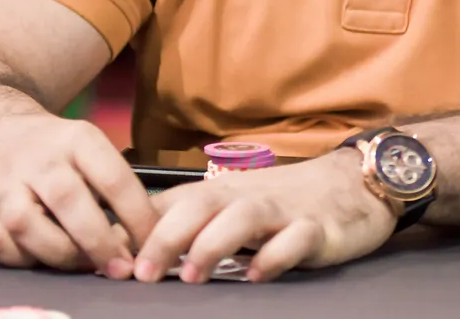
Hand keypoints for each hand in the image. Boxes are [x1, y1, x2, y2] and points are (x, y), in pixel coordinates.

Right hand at [0, 102, 156, 276]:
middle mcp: (38, 159)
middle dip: (100, 243)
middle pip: (70, 202)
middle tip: (123, 269)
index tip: (153, 243)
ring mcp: (3, 185)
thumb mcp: (88, 146)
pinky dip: (22, 259)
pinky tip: (43, 258)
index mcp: (76, 139)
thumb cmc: (55, 149)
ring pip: (28, 227)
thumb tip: (146, 236)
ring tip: (86, 266)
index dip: (137, 216)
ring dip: (62, 255)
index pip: (113, 178)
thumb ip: (112, 184)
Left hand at [133, 149, 396, 283]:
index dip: (137, 226)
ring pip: (243, 216)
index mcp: (221, 192)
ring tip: (190, 276)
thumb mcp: (231, 205)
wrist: (353, 183)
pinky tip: (257, 275)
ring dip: (213, 243)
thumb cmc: (283, 201)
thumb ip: (188, 222)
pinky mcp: (318, 228)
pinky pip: (296, 238)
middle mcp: (247, 196)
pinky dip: (275, 255)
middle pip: (200, 204)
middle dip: (166, 236)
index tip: (106, 255)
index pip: (171, 202)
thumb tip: (130, 246)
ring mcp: (284, 211)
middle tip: (140, 273)